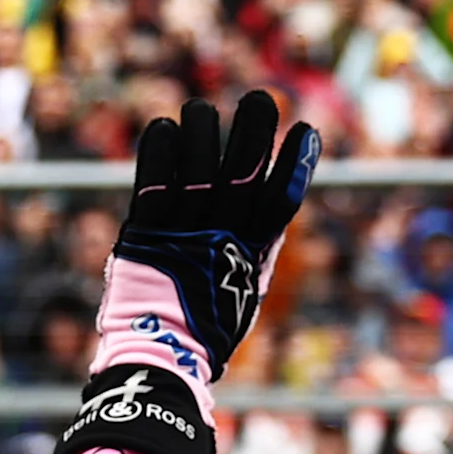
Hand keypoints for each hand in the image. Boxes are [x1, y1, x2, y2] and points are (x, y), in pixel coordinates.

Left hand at [107, 91, 320, 370]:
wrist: (161, 355)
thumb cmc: (206, 324)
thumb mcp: (247, 287)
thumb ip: (260, 245)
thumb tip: (274, 205)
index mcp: (253, 251)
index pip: (280, 198)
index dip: (296, 163)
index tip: (306, 130)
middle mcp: (222, 236)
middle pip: (244, 170)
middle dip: (255, 128)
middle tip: (259, 98)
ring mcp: (184, 231)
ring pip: (197, 162)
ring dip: (201, 128)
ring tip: (199, 111)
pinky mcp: (145, 231)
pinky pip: (154, 178)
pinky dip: (159, 149)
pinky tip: (164, 127)